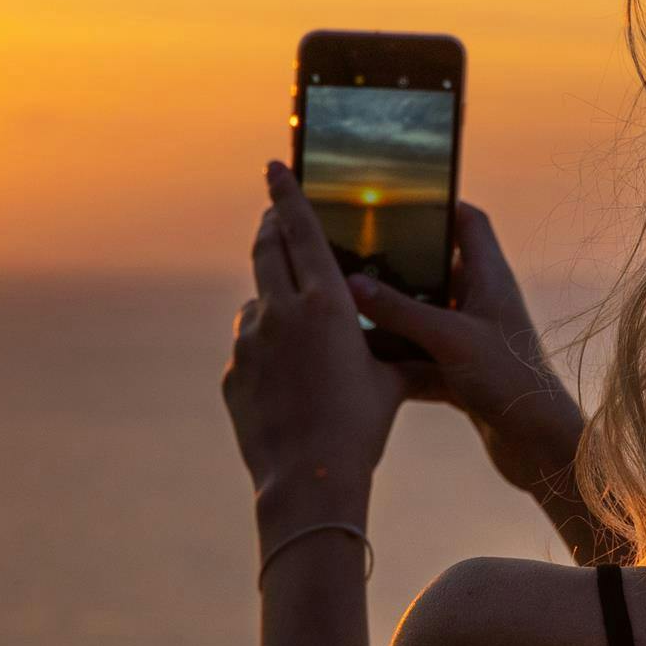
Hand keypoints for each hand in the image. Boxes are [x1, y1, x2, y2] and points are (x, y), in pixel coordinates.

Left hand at [224, 162, 406, 535]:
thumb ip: (386, 344)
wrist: (308, 479)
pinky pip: (248, 346)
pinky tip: (285, 377)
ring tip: (298, 327)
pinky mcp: (231, 372)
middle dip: (271, 229)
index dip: (287, 194)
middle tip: (276, 217)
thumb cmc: (360, 428)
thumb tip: (414, 336)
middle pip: (266, 251)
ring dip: (272, 300)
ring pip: (256, 302)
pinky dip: (264, 347)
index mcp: (325, 305)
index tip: (274, 166)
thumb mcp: (387, 379)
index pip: (300, 231)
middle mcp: (280, 313)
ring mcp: (248, 342)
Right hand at [344, 203, 583, 499]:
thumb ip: (399, 310)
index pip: (469, 222)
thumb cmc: (509, 379)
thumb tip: (350, 283)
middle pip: (437, 268)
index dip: (441, 205)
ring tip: (346, 303)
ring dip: (392, 314)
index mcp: (489, 277)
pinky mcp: (461, 371)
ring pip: (423, 314)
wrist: (537, 444)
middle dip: (399, 264)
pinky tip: (362, 358)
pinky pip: (419, 354)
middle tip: (354, 253)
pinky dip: (396, 356)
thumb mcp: (449, 338)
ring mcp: (470, 337)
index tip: (399, 200)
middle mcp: (481, 302)